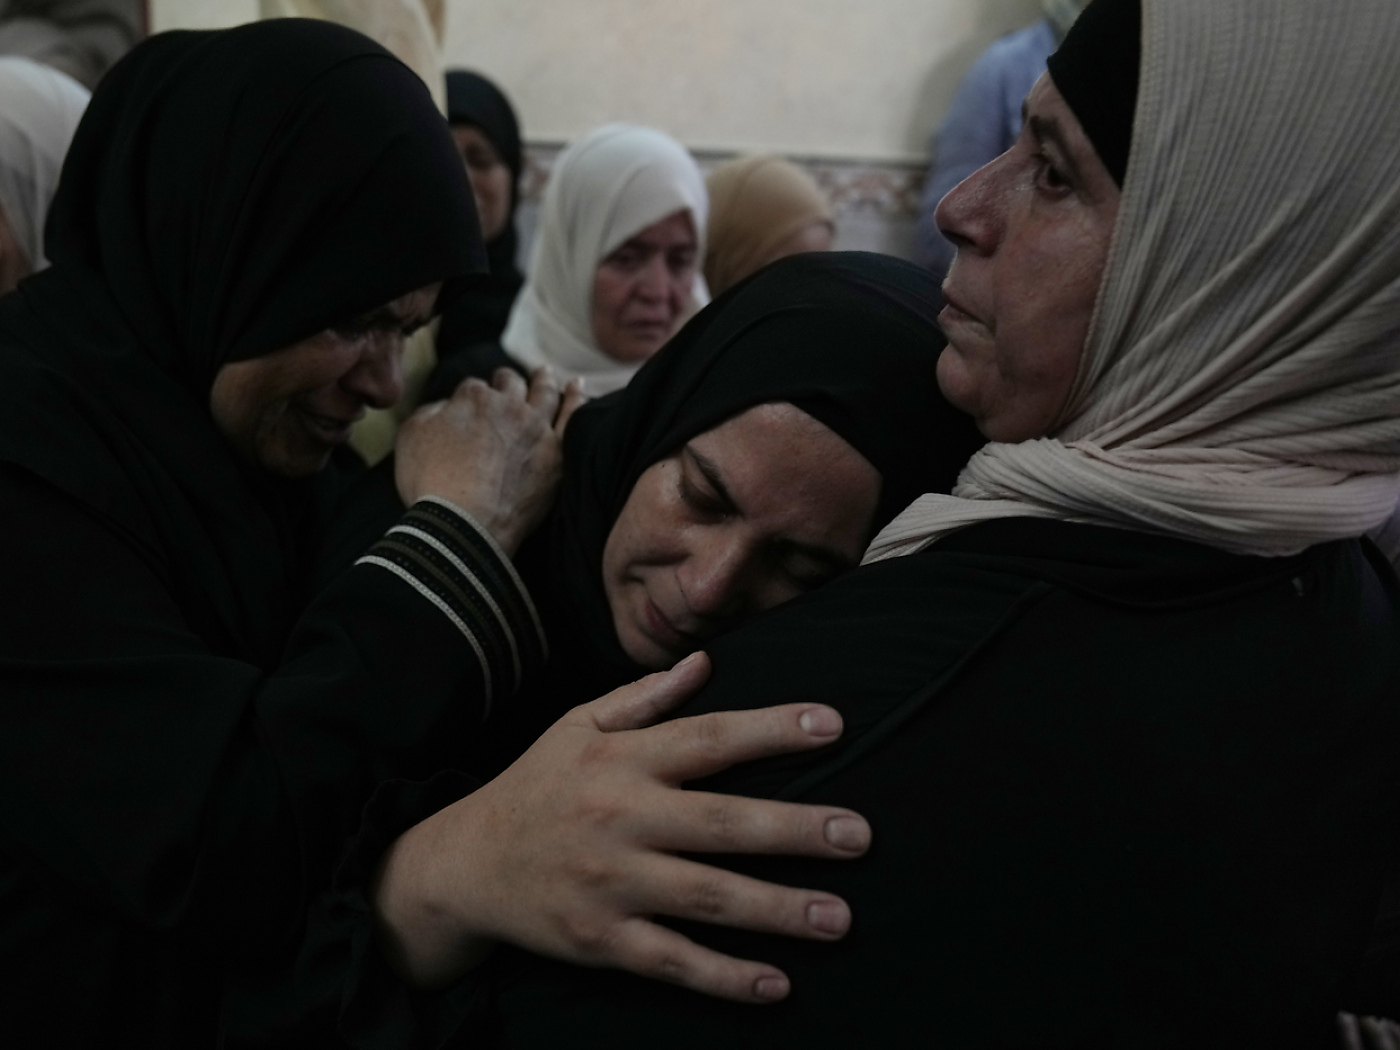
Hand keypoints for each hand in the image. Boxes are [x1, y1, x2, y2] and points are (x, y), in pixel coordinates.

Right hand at [372, 652, 869, 1001]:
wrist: (464, 865)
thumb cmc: (535, 786)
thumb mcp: (577, 727)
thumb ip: (644, 698)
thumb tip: (705, 662)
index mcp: (622, 760)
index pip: (708, 738)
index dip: (771, 730)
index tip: (834, 724)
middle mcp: (621, 818)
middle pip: (721, 822)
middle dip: (795, 829)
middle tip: (860, 835)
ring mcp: (611, 883)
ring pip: (706, 898)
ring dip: (778, 909)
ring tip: (841, 918)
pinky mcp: (600, 940)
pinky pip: (671, 961)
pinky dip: (724, 976)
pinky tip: (776, 985)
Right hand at [394, 367, 585, 553]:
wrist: (467, 523)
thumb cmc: (432, 484)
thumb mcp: (411, 437)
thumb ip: (430, 412)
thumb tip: (446, 407)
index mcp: (472, 399)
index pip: (473, 388)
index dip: (468, 398)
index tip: (468, 407)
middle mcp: (508, 406)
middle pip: (509, 384)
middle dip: (505, 382)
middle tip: (506, 381)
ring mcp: (536, 428)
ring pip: (543, 392)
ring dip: (543, 379)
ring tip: (544, 373)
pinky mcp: (557, 454)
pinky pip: (572, 418)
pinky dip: (577, 399)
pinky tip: (578, 388)